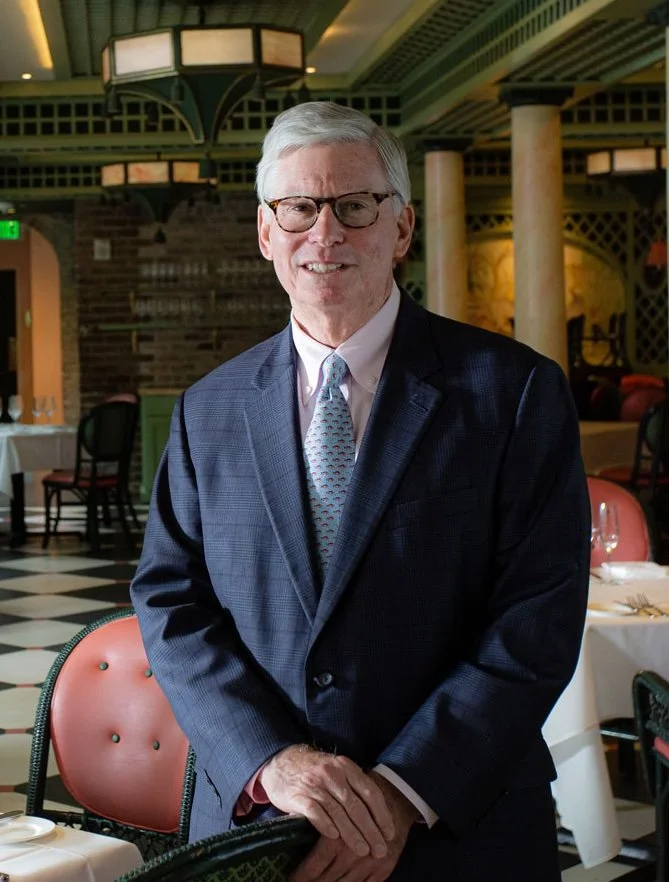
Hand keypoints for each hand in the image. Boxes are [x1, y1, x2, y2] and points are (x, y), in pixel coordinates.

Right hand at [289, 771, 417, 881]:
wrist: (282, 760)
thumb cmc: (315, 771)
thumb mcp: (337, 770)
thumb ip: (354, 786)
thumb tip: (379, 815)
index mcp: (346, 766)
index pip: (370, 792)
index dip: (382, 814)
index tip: (389, 834)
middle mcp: (332, 773)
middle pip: (356, 805)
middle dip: (370, 830)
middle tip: (380, 850)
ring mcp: (314, 783)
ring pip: (338, 811)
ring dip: (352, 833)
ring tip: (363, 850)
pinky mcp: (297, 794)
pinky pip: (314, 811)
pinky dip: (325, 824)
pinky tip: (334, 838)